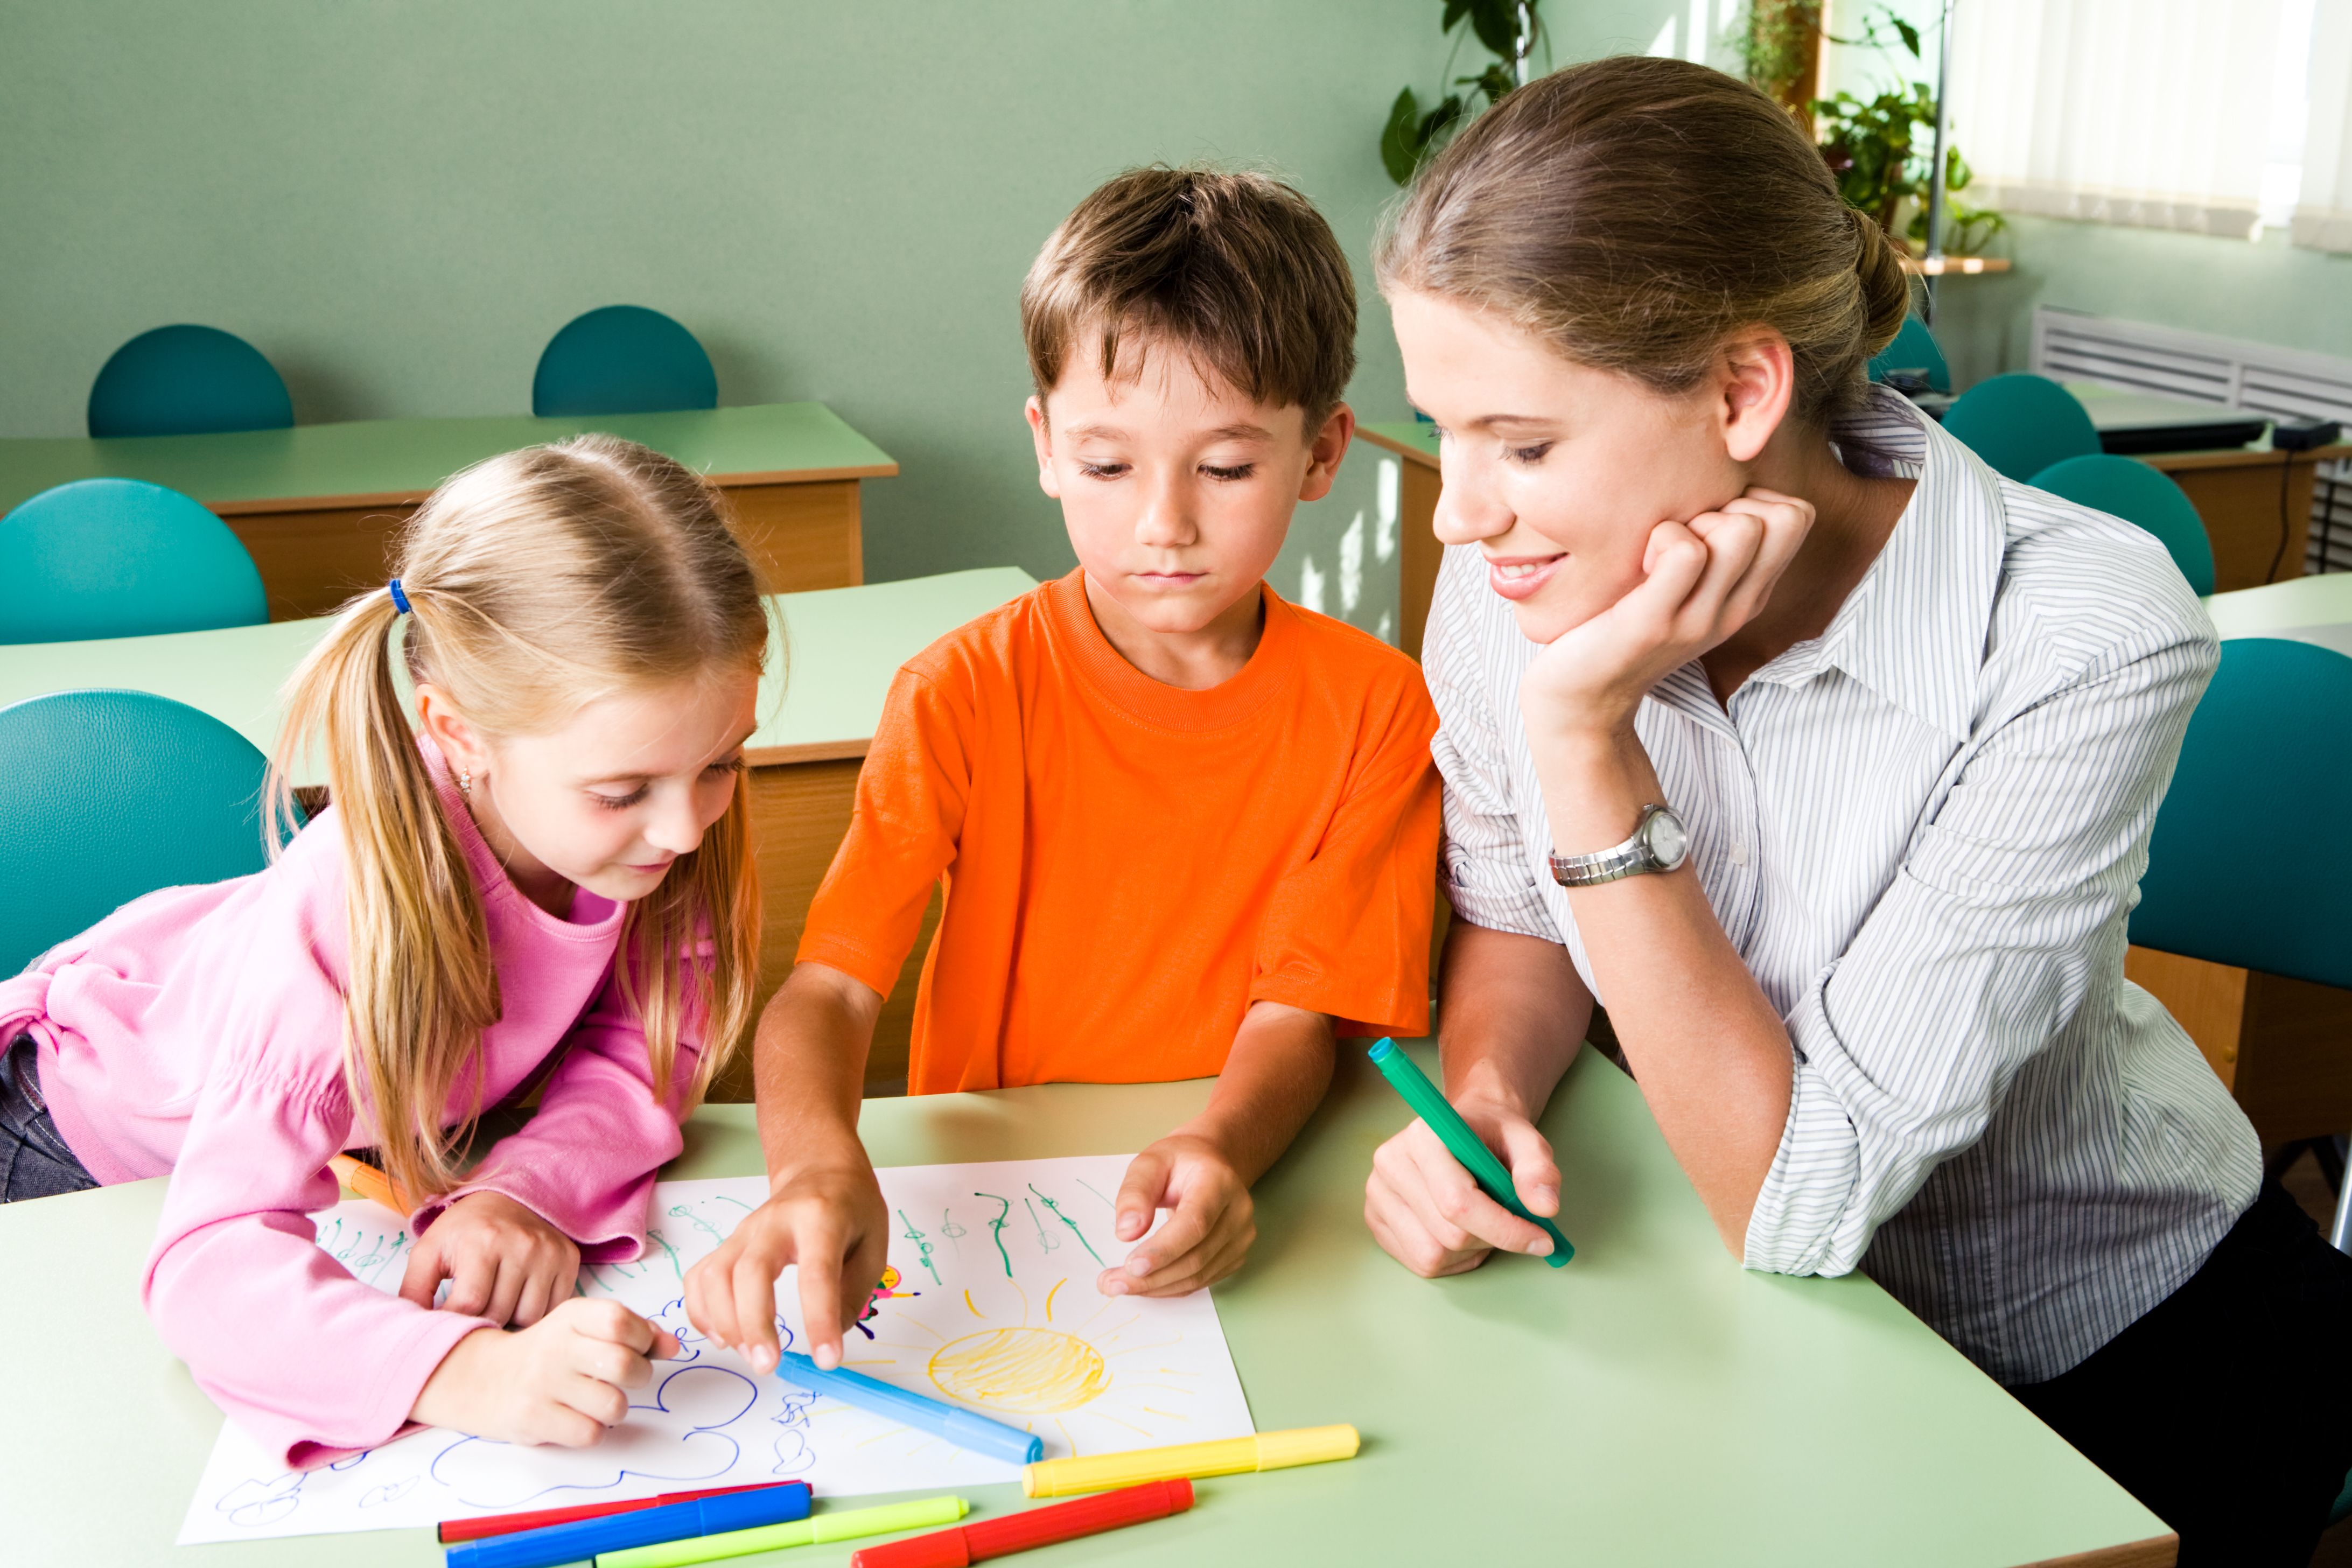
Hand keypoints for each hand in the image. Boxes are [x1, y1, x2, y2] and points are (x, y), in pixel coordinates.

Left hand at [399, 1190, 579, 1326]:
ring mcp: (549, 1253)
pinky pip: (553, 1307)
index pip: (469, 1305)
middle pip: (499, 1314)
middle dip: (481, 1321)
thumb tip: (410, 1329)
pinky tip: (521, 1294)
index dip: (455, 1321)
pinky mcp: (568, 1259)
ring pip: (528, 1317)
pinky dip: (535, 1310)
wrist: (509, 1198)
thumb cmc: (464, 1230)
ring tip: (497, 1300)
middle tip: (473, 1309)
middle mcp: (521, 1245)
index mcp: (482, 1242)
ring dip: (510, 1318)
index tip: (448, 1320)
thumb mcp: (429, 1251)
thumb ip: (413, 1289)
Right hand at [410, 1298, 678, 1445]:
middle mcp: (556, 1347)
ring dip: (616, 1408)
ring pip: (613, 1405)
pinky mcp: (532, 1419)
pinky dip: (593, 1430)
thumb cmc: (550, 1353)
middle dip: (639, 1377)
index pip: (620, 1321)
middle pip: (624, 1366)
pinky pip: (590, 1433)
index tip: (639, 1347)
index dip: (643, 1338)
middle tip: (626, 1378)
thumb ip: (634, 1332)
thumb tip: (673, 1346)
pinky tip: (577, 1417)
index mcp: (572, 1316)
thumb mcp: (586, 1328)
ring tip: (599, 1400)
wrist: (483, 1379)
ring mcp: (542, 1384)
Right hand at [682, 1155, 887, 1374]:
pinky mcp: (727, 1243)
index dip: (820, 1319)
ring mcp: (744, 1231)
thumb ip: (854, 1292)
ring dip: (726, 1322)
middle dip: (754, 1324)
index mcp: (821, 1218)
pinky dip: (702, 1312)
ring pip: (716, 1274)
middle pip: (749, 1271)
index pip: (817, 1272)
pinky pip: (700, 1277)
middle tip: (767, 1366)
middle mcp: (775, 1221)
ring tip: (751, 1355)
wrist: (819, 1169)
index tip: (828, 1360)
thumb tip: (829, 1337)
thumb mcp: (874, 1244)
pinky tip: (724, 1337)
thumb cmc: (851, 1208)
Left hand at [1100, 1134, 1255, 1297]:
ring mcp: (1241, 1237)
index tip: (1131, 1266)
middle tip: (1111, 1283)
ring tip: (1119, 1285)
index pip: (1195, 1222)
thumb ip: (1135, 1193)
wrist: (1210, 1165)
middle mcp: (1238, 1212)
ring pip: (1198, 1276)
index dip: (1164, 1249)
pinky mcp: (1235, 1256)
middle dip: (1151, 1277)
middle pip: (1196, 1257)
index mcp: (1219, 1182)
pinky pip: (1200, 1281)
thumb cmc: (1178, 1162)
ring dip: (1156, 1287)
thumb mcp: (1149, 1162)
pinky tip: (1143, 1284)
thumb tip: (1126, 1232)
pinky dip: (1169, 1288)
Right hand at [1364, 1096, 1560, 1276]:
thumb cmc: (1492, 1137)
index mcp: (1423, 1136)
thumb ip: (1538, 1170)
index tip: (1542, 1240)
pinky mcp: (1375, 1218)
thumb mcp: (1527, 1142)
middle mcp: (1390, 1162)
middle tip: (1512, 1222)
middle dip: (1491, 1239)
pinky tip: (1460, 1230)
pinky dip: (1451, 1258)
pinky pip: (1418, 1263)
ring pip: (1432, 1255)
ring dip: (1470, 1251)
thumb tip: (1545, 1208)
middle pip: (1448, 1234)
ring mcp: (1376, 1192)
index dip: (1505, 1229)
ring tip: (1481, 1221)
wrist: (1461, 1132)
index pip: (1459, 1202)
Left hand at [1518, 488, 1813, 740]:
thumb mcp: (1680, 585)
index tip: (1705, 522)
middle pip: (1782, 517)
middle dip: (1731, 505)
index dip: (1754, 497)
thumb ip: (1709, 545)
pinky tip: (1638, 565)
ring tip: (1656, 553)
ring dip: (1695, 521)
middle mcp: (1736, 608)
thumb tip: (1718, 480)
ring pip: (1741, 529)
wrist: (1578, 698)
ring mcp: (1700, 619)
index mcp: (1748, 594)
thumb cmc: (1620, 623)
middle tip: (1680, 535)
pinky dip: (1661, 538)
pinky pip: (1685, 552)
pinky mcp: (1655, 624)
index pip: (1797, 516)